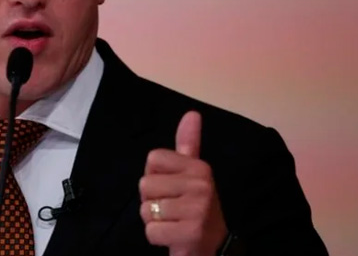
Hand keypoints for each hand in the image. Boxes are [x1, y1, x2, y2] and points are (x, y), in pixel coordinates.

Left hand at [139, 111, 227, 255]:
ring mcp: (198, 209)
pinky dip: (157, 237)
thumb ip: (188, 144)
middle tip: (172, 209)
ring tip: (173, 222)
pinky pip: (151, 231)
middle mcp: (202, 185)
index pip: (152, 159)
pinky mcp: (191, 233)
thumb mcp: (193, 174)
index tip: (171, 187)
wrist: (212, 245)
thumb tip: (192, 113)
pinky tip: (173, 235)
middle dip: (151, 201)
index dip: (155, 176)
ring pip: (146, 210)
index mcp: (199, 167)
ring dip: (154, 221)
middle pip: (145, 185)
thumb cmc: (195, 207)